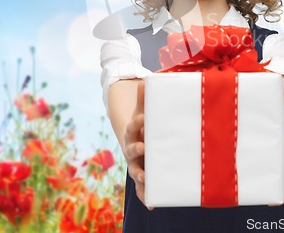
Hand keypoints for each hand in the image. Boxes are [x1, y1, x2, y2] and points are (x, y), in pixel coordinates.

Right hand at [122, 81, 150, 207]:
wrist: (139, 140)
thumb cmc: (145, 123)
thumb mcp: (144, 110)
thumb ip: (146, 98)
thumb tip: (146, 80)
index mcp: (133, 131)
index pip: (133, 126)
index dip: (137, 122)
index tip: (142, 119)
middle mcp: (132, 148)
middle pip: (131, 149)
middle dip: (137, 148)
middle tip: (143, 147)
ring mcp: (136, 163)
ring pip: (136, 170)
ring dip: (140, 173)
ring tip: (145, 176)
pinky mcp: (144, 175)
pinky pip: (143, 188)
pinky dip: (146, 196)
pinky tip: (152, 204)